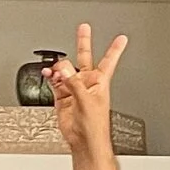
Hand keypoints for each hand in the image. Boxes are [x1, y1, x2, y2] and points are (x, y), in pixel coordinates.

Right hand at [46, 22, 126, 158]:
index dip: (115, 49)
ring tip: (55, 70)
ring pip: (65, 70)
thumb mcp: (87, 100)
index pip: (109, 61)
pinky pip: (55, 81)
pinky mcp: (63, 96)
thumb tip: (64, 68)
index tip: (122, 38)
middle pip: (84, 58)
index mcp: (101, 83)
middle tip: (84, 28)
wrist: (84, 141)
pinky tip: (48, 74)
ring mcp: (75, 89)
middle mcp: (88, 83)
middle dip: (83, 42)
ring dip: (58, 67)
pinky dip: (50, 76)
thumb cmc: (95, 126)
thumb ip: (74, 82)